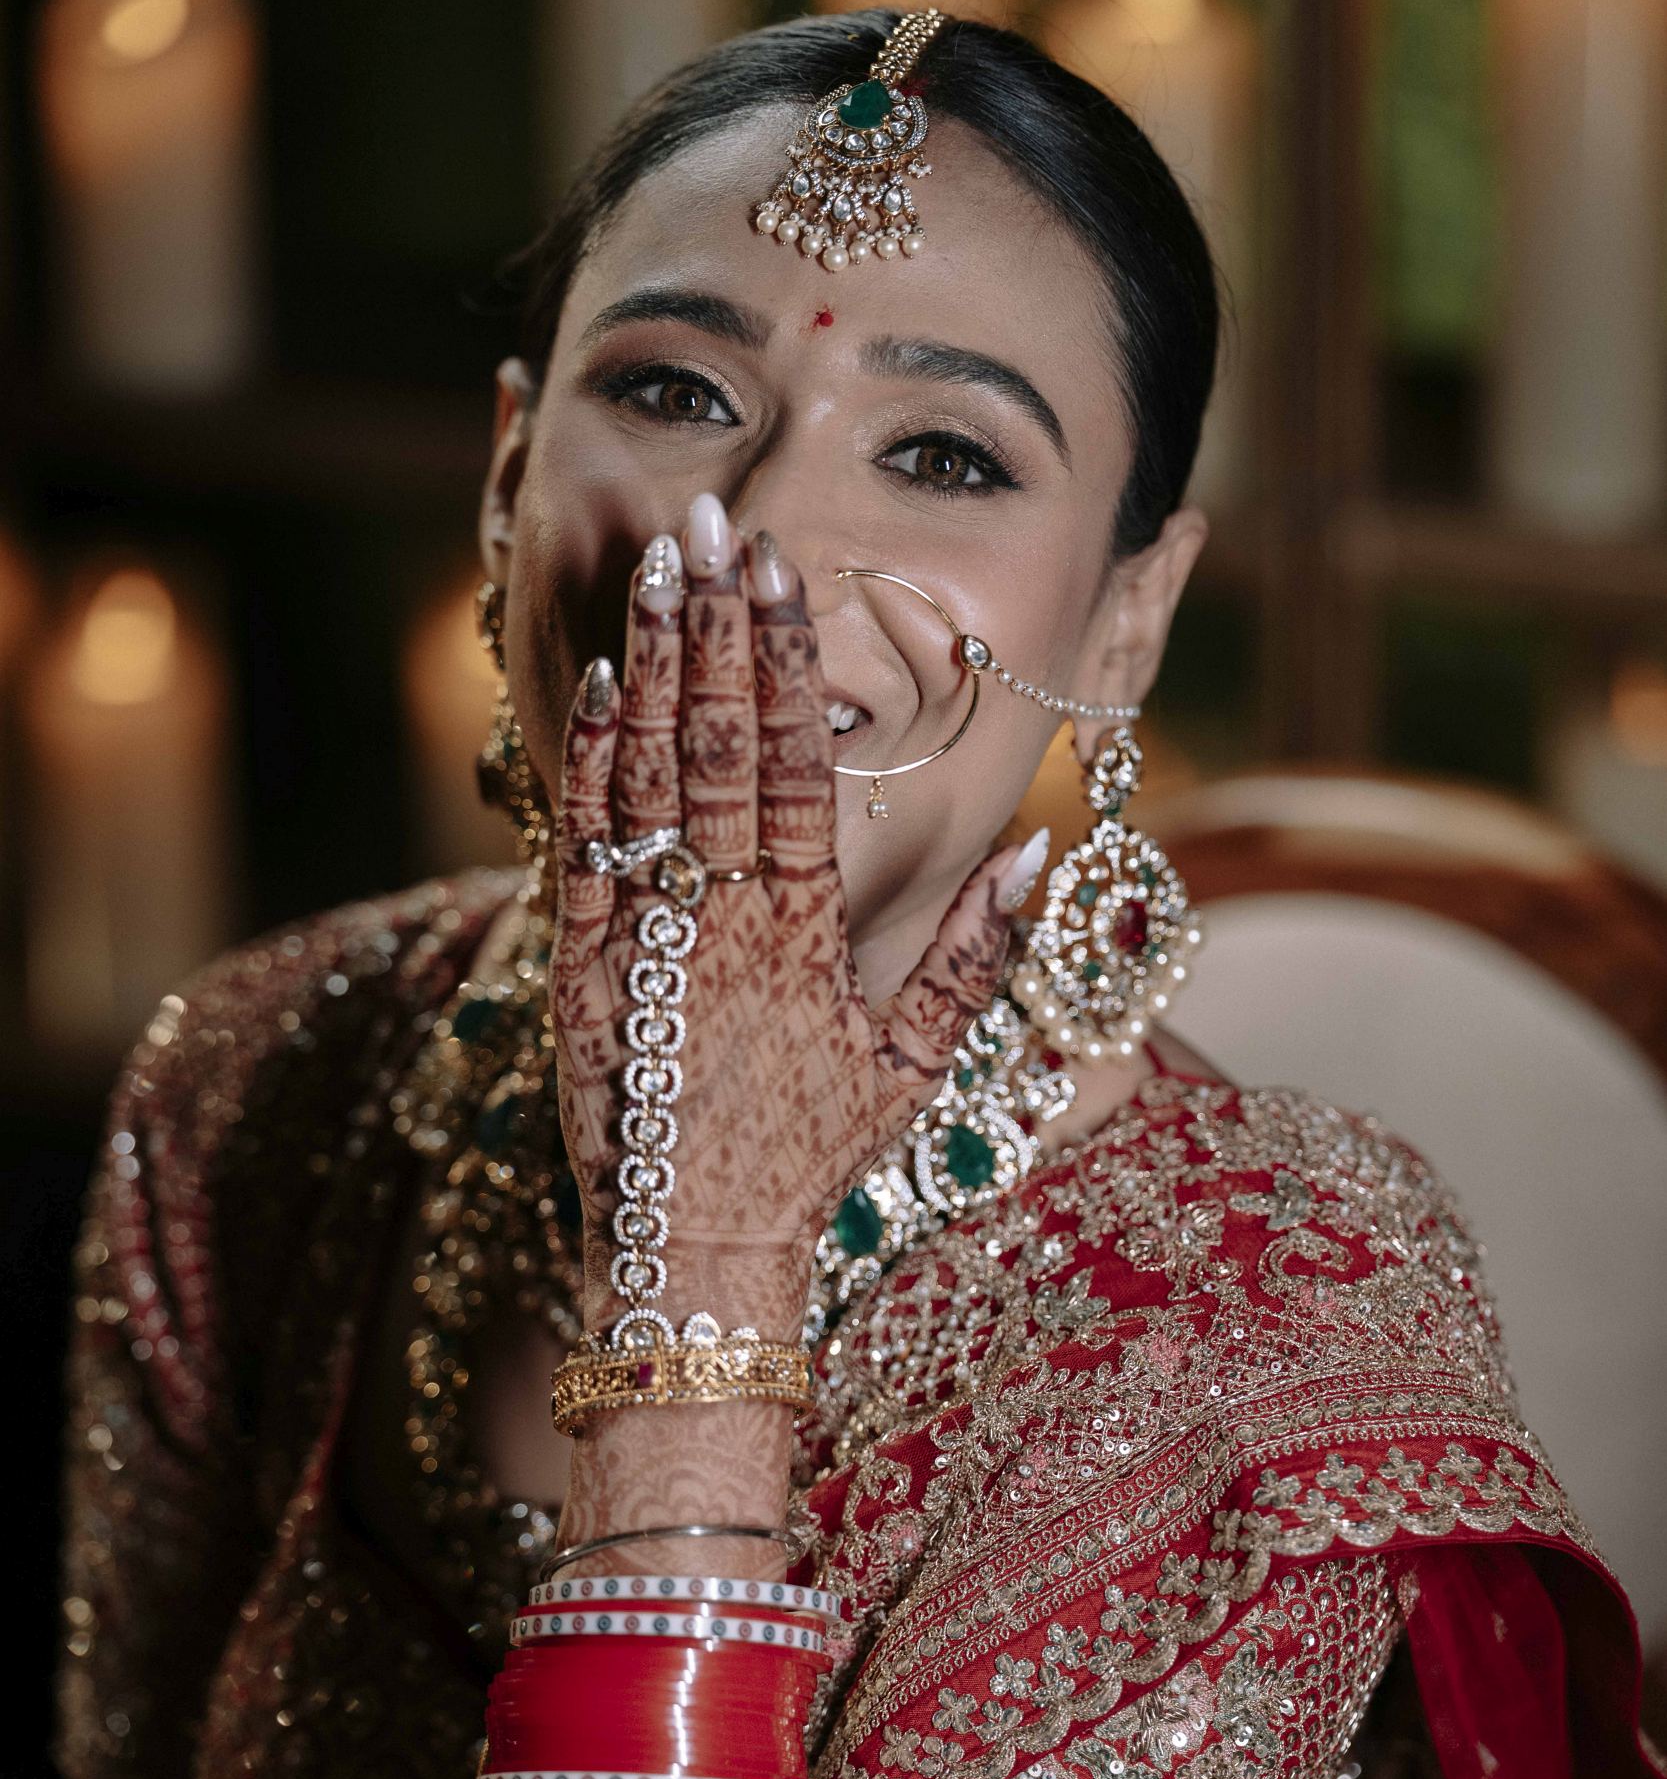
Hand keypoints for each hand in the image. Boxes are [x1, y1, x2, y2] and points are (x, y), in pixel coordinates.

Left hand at [548, 500, 1033, 1331]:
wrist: (690, 1254)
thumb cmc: (806, 1163)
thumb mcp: (914, 1072)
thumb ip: (979, 960)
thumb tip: (1042, 852)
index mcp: (803, 937)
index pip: (800, 770)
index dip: (789, 665)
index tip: (786, 576)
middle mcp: (718, 922)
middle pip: (719, 747)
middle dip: (716, 627)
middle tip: (717, 524)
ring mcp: (640, 939)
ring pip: (647, 779)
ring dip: (650, 665)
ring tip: (657, 562)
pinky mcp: (575, 969)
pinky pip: (581, 849)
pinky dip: (590, 766)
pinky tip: (598, 686)